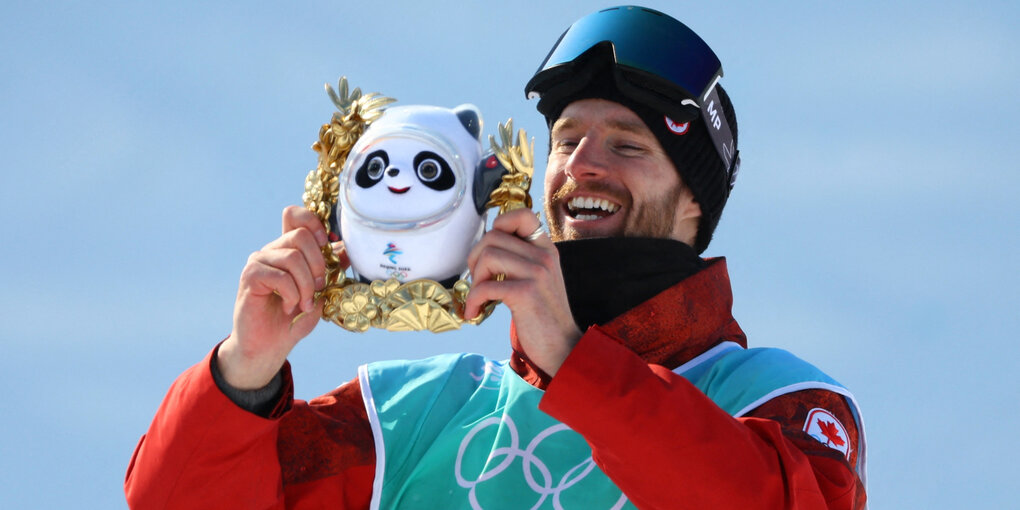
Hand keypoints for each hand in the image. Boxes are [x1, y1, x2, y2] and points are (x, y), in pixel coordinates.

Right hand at [218, 206, 344, 388]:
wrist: (268, 347)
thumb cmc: (292, 320)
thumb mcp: (320, 294)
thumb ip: (330, 271)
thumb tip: (346, 251)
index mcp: (288, 250)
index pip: (296, 216)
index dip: (314, 224)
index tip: (327, 247)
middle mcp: (272, 250)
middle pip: (300, 235)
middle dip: (318, 265)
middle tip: (317, 289)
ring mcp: (259, 261)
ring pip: (292, 256)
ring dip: (305, 285)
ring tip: (303, 304)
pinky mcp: (250, 276)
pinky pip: (279, 275)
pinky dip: (291, 294)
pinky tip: (288, 307)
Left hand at [465, 209, 581, 376]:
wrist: (562, 348)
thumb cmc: (543, 317)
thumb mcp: (538, 279)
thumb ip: (520, 260)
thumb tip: (485, 247)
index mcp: (546, 249)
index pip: (522, 214)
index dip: (498, 225)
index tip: (490, 251)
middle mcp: (544, 256)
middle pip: (493, 236)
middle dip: (475, 258)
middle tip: (478, 280)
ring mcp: (537, 273)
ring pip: (487, 256)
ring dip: (474, 279)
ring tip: (479, 297)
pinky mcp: (526, 293)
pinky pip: (486, 285)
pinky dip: (473, 300)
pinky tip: (475, 312)